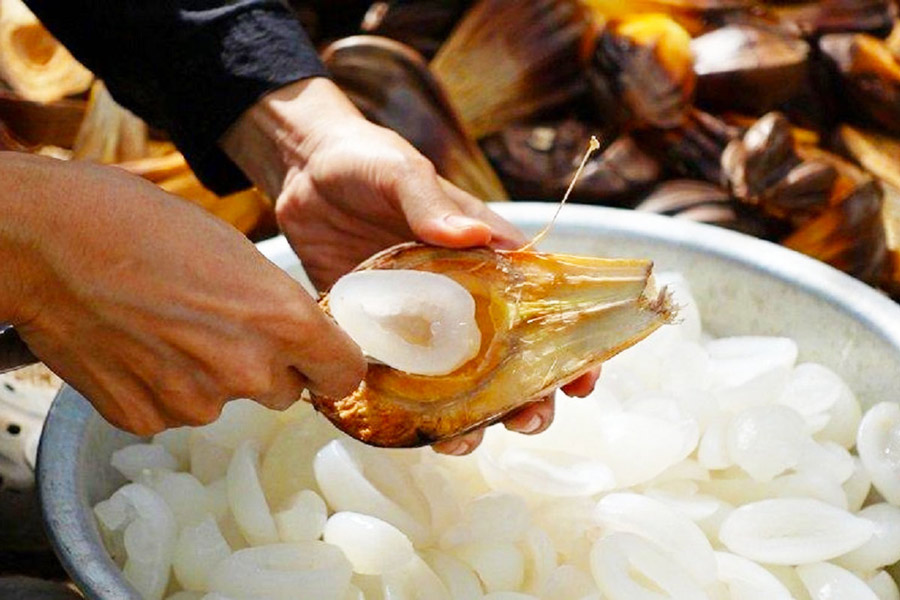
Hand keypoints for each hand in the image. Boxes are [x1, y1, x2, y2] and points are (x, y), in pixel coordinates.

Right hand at [1, 153, 364, 434]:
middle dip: (265, 367)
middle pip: (285, 392)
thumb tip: (291, 337)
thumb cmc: (141, 225)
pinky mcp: (145, 418)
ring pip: (225, 401)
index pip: (345, 376)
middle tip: (221, 327)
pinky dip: (161, 387)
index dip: (332, 366)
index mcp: (282, 320)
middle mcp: (248, 370)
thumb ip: (275, 306)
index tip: (321, 362)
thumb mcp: (236, 252)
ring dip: (208, 376)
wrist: (47, 240)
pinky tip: (135, 345)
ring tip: (166, 326)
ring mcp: (195, 401)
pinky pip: (173, 410)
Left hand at [221, 78, 598, 452]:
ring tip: (461, 440)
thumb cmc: (365, 161)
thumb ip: (430, 202)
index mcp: (481, 257)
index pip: (539, 304)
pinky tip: (405, 432)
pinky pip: (395, 381)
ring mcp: (416, 320)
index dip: (566, 345)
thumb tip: (470, 238)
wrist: (303, 171)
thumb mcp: (401, 172)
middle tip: (525, 421)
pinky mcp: (374, 333)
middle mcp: (457, 296)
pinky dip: (403, 410)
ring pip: (454, 381)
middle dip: (524, 396)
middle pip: (505, 357)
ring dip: (467, 416)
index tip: (582, 380)